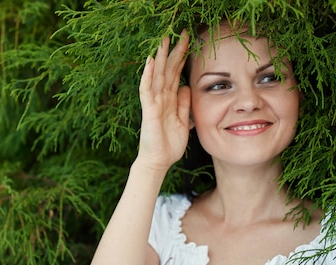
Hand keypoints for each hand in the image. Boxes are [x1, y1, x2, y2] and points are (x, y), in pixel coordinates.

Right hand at [137, 30, 191, 171]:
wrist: (159, 161)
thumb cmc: (169, 144)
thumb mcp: (183, 121)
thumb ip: (184, 104)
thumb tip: (187, 87)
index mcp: (170, 100)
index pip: (176, 74)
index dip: (182, 58)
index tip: (189, 42)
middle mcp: (161, 98)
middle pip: (168, 70)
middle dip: (174, 51)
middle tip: (181, 32)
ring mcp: (153, 103)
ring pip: (157, 75)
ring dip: (160, 57)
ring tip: (163, 39)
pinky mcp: (148, 110)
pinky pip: (147, 90)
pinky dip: (148, 76)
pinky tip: (150, 62)